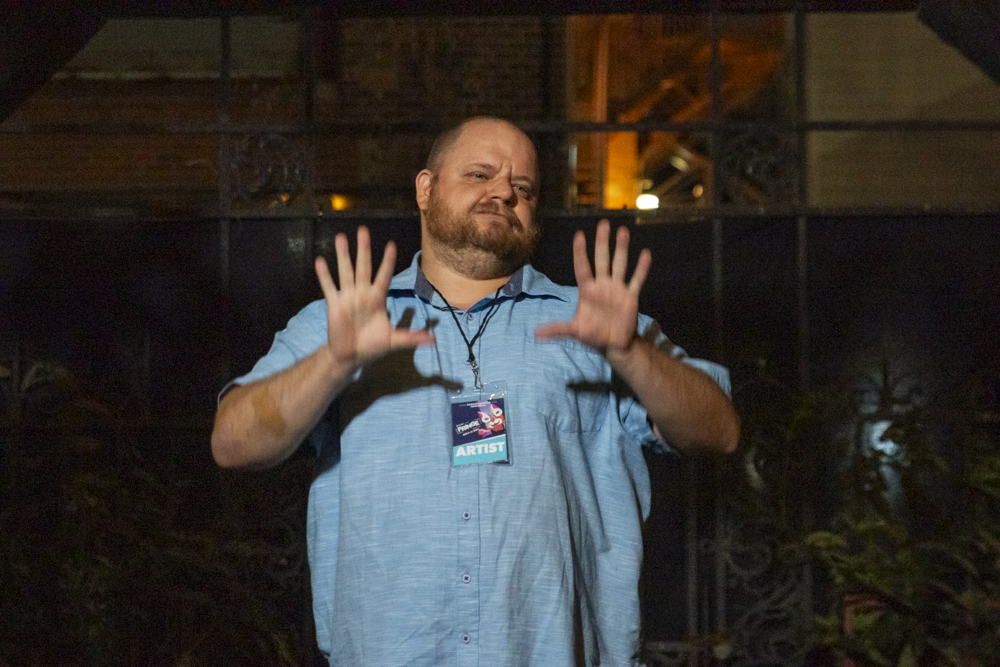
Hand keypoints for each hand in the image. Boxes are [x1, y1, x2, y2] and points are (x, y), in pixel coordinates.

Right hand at [315, 226, 434, 366]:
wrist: (350, 357)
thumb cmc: (372, 346)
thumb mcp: (394, 341)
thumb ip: (412, 337)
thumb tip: (434, 340)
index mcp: (378, 299)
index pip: (384, 276)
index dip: (387, 261)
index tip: (391, 244)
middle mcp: (363, 293)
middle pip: (364, 267)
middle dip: (364, 249)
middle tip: (363, 229)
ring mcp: (347, 297)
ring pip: (345, 271)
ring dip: (343, 255)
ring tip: (340, 237)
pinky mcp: (334, 305)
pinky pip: (329, 287)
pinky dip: (324, 275)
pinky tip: (320, 261)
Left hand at [535, 220, 650, 354]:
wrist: (614, 345)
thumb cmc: (593, 335)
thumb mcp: (574, 331)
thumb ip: (557, 329)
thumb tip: (535, 335)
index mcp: (587, 290)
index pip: (582, 267)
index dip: (580, 252)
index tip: (579, 235)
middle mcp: (602, 285)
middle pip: (601, 259)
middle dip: (602, 242)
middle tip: (604, 223)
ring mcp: (617, 289)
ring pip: (620, 264)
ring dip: (622, 248)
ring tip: (623, 231)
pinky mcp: (631, 296)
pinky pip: (636, 280)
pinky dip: (641, 268)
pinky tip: (645, 253)